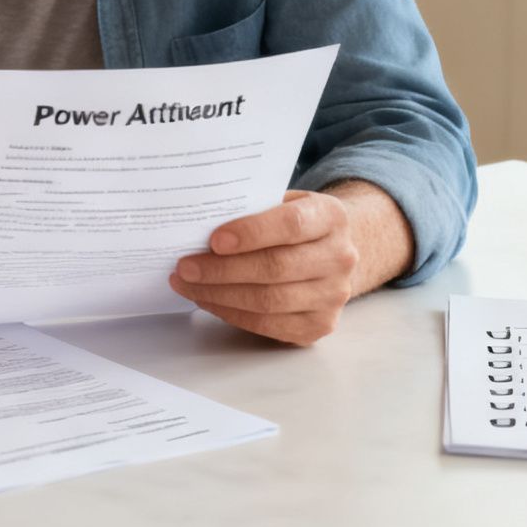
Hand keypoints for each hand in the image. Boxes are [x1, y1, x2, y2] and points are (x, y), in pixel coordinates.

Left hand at [168, 190, 360, 345]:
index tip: (214, 240)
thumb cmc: (296, 223)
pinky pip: (269, 325)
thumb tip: (201, 222)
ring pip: (269, 301)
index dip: (251, 233)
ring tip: (187, 284)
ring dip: (220, 295)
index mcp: (332, 217)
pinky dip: (232, 314)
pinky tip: (208, 300)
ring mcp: (334, 295)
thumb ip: (253, 207)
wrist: (332, 252)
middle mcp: (340, 257)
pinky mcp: (320, 324)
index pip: (292, 225)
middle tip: (185, 267)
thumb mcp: (285, 201)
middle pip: (276, 267)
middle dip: (223, 270)